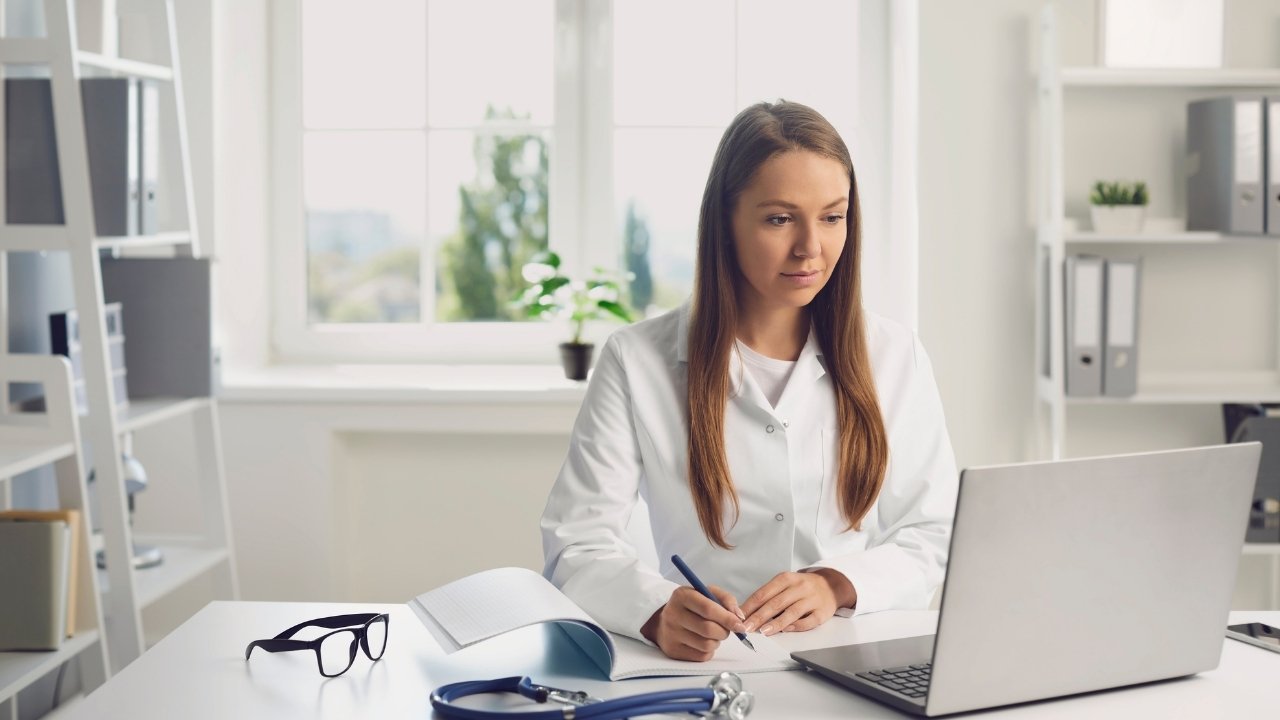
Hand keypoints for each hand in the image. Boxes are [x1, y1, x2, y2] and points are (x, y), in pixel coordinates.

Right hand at [640, 585, 746, 660]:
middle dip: (724, 631)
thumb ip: (726, 599)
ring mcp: (670, 634)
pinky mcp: (672, 651)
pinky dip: (709, 651)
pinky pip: (701, 656)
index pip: (708, 609)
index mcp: (682, 596)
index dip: (727, 618)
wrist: (665, 620)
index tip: (740, 625)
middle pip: (708, 629)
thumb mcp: (707, 593)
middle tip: (726, 629)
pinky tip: (703, 642)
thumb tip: (739, 617)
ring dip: (717, 641)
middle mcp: (672, 614)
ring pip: (706, 644)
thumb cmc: (692, 606)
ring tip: (713, 634)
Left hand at [740, 569, 854, 634]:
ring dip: (776, 623)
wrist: (830, 585)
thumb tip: (746, 613)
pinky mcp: (822, 612)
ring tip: (763, 632)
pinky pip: (809, 621)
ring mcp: (811, 599)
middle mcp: (799, 587)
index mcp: (786, 578)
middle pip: (776, 603)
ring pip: (791, 612)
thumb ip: (768, 596)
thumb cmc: (801, 587)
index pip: (763, 593)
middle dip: (759, 617)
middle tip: (747, 628)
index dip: (750, 606)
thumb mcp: (785, 584)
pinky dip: (797, 626)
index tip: (739, 617)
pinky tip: (786, 631)